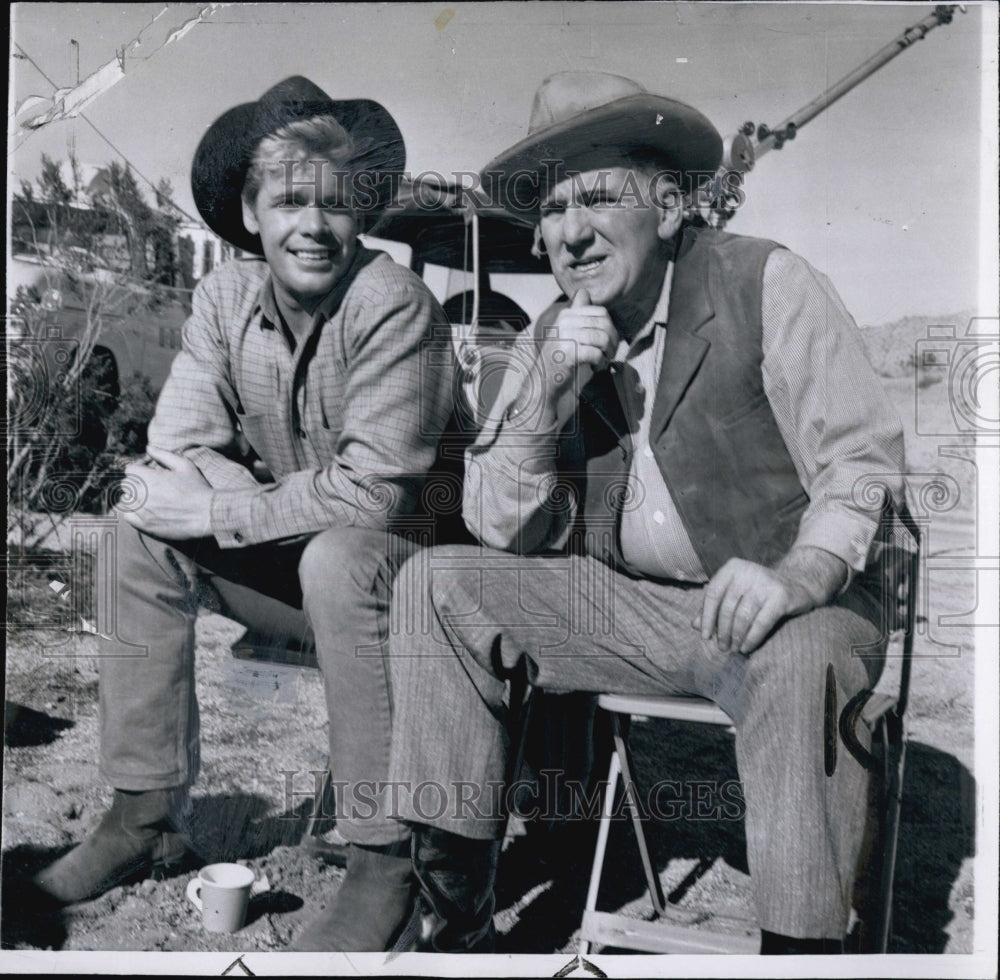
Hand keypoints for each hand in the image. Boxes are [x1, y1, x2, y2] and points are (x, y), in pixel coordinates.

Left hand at [119, 446, 213, 539]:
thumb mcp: (185, 466)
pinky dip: (133, 512)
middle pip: (126, 485)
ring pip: (125, 500)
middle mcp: (141, 494)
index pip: (130, 470)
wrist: (206, 515)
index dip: (140, 470)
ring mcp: (142, 511)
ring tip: (149, 499)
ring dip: (134, 498)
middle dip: (137, 483)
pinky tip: (146, 511)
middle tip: (152, 487)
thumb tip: (148, 448)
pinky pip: (127, 516)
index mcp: (149, 478)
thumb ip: (164, 455)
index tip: (150, 474)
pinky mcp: (144, 525)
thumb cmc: (197, 488)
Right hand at [541, 288, 619, 420]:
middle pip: (605, 325)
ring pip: (603, 339)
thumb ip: (576, 313)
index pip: (602, 312)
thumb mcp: (566, 331)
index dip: (611, 328)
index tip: (607, 342)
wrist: (543, 381)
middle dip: (613, 342)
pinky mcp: (570, 353)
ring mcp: (566, 337)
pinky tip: (595, 368)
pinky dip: (600, 364)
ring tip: (602, 362)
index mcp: (567, 314)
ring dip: (607, 353)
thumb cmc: (559, 358)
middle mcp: (565, 322)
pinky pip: (597, 353)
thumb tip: (584, 292)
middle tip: (608, 354)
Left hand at [692, 558, 814, 654]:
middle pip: (727, 607)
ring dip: (736, 637)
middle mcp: (748, 571)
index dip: (707, 617)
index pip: (713, 593)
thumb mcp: (735, 594)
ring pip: (743, 616)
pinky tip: (747, 648)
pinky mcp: (780, 596)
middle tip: (722, 648)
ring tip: (734, 649)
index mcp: (733, 567)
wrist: (798, 585)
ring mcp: (765, 582)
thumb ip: (715, 607)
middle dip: (722, 631)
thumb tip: (695, 625)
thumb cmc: (758, 592)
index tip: (705, 636)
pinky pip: (761, 623)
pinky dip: (751, 638)